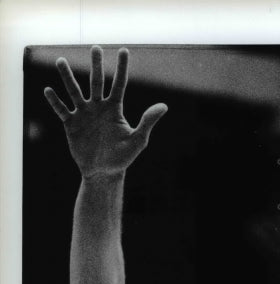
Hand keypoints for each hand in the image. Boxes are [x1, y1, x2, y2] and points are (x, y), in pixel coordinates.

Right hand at [44, 46, 166, 178]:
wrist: (104, 173)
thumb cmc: (123, 158)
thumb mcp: (138, 140)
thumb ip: (148, 122)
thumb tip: (164, 106)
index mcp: (114, 109)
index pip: (119, 84)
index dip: (122, 68)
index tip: (124, 50)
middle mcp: (98, 107)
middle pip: (96, 82)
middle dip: (96, 65)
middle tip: (96, 47)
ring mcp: (83, 114)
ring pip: (74, 91)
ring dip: (67, 77)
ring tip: (60, 62)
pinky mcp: (71, 124)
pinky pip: (61, 110)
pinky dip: (54, 101)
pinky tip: (48, 90)